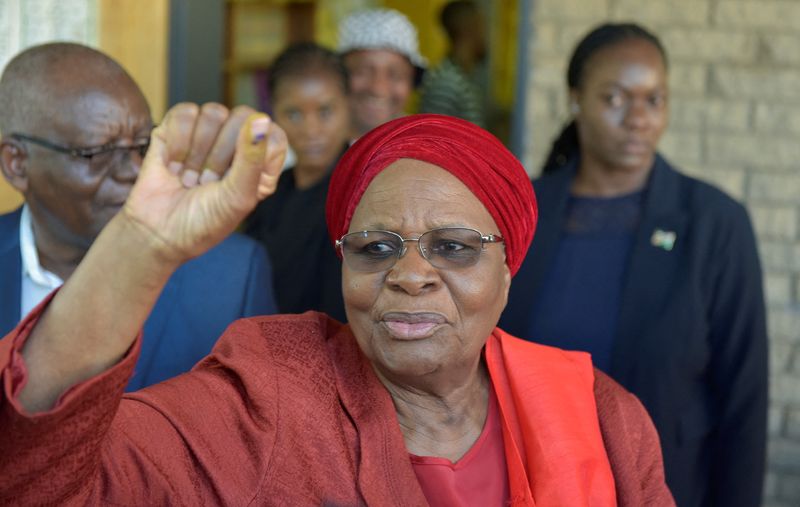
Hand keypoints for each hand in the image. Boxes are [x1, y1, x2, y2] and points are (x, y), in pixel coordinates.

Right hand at [122, 103, 286, 264]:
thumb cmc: (205, 222)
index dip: (255, 150)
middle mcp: (237, 144)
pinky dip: (177, 143)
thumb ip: (252, 159)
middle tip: (207, 183)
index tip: (237, 176)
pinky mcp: (176, 128)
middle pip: (241, 116)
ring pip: (213, 112)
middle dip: (220, 154)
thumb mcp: (238, 197)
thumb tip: (261, 119)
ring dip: (197, 151)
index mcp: (260, 164)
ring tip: (189, 179)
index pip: (273, 134)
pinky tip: (172, 166)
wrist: (158, 232)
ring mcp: (207, 133)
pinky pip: (184, 113)